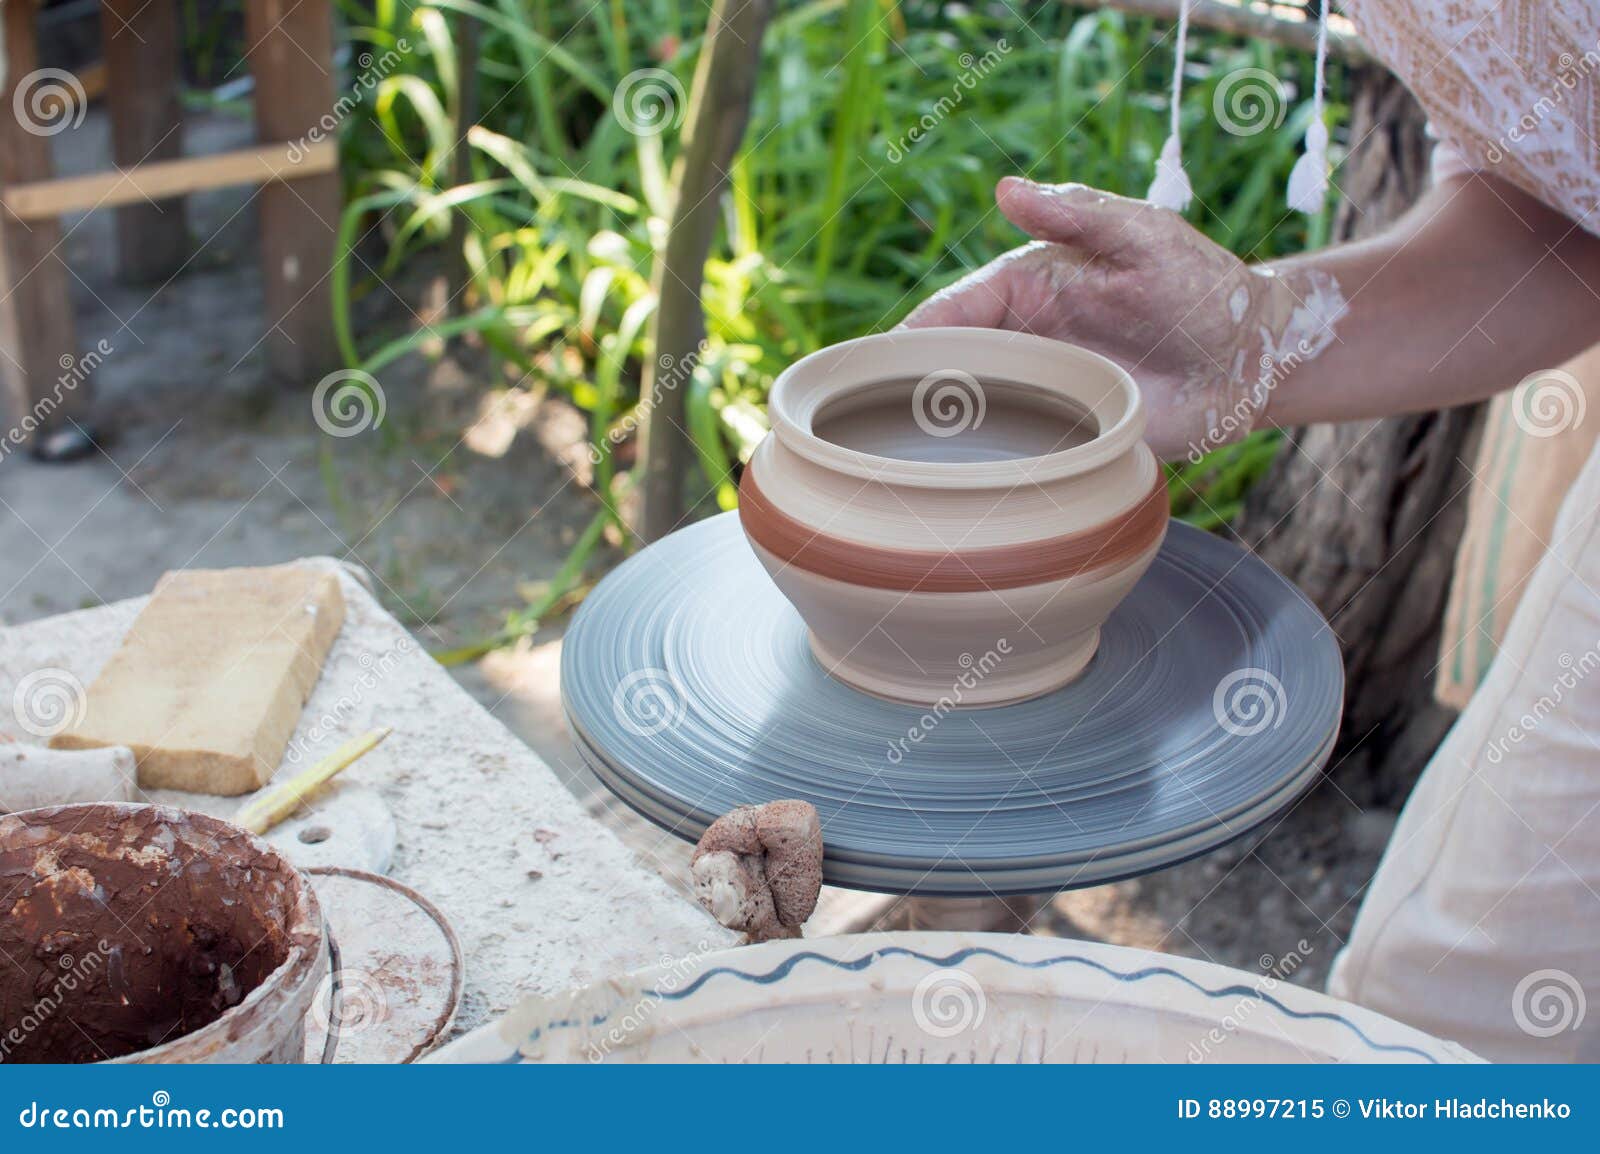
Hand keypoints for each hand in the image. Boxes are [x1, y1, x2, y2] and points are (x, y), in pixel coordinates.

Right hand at [903, 178, 1340, 459]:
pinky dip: (985, 469)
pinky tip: (959, 487)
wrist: (1255, 358)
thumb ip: (1076, 212)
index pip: (954, 312)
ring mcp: (1044, 393)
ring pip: (971, 413)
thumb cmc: (1202, 286)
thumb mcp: (1143, 237)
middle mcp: (1025, 343)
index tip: (879, 363)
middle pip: (949, 367)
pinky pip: (1016, 455)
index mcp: (1028, 289)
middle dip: (910, 388)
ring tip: (902, 458)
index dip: (913, 335)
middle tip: (875, 418)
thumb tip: (1005, 188)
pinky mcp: (1069, 437)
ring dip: (940, 433)